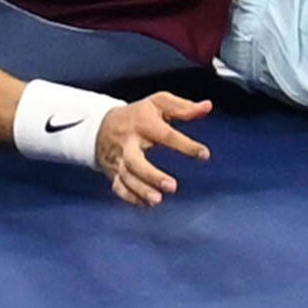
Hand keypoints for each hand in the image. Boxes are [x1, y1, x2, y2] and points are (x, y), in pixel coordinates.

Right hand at [95, 93, 212, 206]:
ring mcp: (119, 159)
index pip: (165, 135)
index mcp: (143, 124)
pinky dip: (131, 197)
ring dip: (141, 190)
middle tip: (172, 186)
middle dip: (152, 175)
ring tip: (158, 200)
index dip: (185, 145)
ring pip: (126, 177)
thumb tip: (207, 106)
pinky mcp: (113, 173)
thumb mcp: (159, 103)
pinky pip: (119, 187)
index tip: (204, 154)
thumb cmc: (138, 115)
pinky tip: (147, 204)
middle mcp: (128, 143)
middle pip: (135, 161)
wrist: (100, 124)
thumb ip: (184, 107)